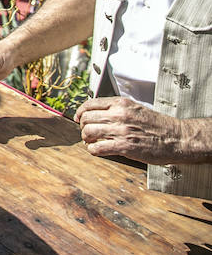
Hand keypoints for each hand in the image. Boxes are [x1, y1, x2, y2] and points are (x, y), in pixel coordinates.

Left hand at [77, 97, 194, 163]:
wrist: (177, 138)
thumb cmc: (158, 125)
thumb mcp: (135, 108)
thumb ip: (116, 109)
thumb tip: (97, 113)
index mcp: (120, 103)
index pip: (89, 104)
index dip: (80, 112)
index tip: (79, 118)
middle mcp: (118, 115)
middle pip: (86, 118)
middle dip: (83, 127)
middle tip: (87, 133)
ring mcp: (120, 131)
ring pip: (88, 132)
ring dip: (86, 139)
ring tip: (91, 142)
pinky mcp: (124, 147)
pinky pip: (97, 148)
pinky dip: (93, 150)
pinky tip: (97, 150)